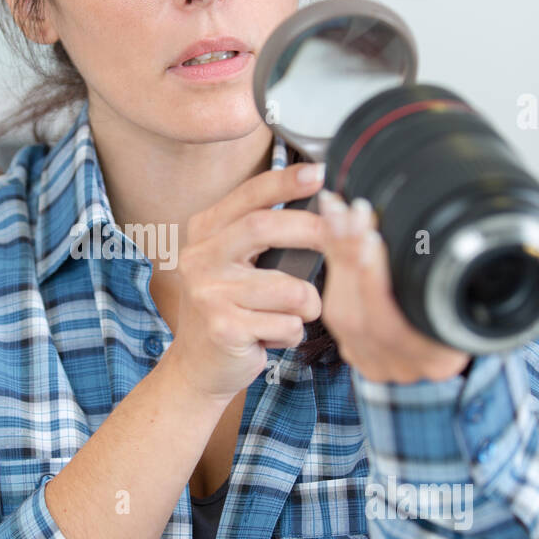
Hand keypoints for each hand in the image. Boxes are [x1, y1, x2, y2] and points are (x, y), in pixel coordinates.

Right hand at [164, 161, 326, 402]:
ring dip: (307, 305)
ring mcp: (209, 294)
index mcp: (204, 232)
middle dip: (312, 230)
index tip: (318, 172)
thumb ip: (259, 233)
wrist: (197, 366)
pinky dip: (292, 333)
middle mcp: (200, 258)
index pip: (248, 196)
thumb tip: (317, 205)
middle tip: (341, 236)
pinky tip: (272, 336)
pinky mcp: (224, 328)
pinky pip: (287, 324)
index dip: (285, 182)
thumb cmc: (228, 309)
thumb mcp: (233, 262)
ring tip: (291, 314)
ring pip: (289, 288)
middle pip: (263, 227)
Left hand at [317, 189, 470, 382]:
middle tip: (350, 211)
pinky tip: (331, 230)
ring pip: (340, 309)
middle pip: (356, 316)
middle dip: (349, 256)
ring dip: (338, 253)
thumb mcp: (480, 305)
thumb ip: (463, 282)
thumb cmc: (477, 320)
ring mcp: (370, 360)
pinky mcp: (353, 348)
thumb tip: (457, 234)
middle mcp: (397, 366)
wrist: (461, 352)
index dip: (373, 284)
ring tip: (338, 211)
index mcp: (434, 360)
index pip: (390, 328)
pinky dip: (333, 264)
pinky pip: (334, 305)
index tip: (371, 238)